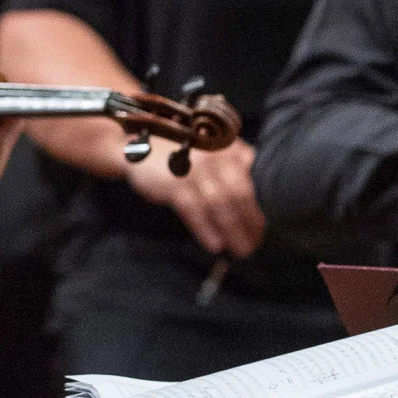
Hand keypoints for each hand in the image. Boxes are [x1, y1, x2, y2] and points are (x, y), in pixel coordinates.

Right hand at [125, 135, 264, 258]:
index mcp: (225, 149)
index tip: (260, 231)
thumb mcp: (208, 148)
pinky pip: (194, 210)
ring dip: (232, 231)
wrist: (136, 147)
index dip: (256, 211)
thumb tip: (255, 177)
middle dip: (248, 225)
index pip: (247, 184)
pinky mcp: (173, 184)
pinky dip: (206, 229)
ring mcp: (193, 170)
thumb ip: (234, 157)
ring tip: (239, 250)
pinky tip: (215, 245)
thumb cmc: (177, 151)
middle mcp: (213, 157)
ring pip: (219, 205)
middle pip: (237, 195)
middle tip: (252, 246)